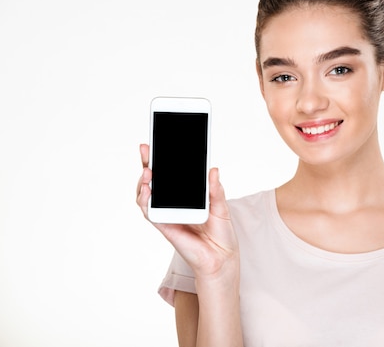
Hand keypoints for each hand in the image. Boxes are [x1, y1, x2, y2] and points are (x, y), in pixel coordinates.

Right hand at [136, 144, 239, 279]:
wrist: (221, 257)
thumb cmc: (221, 233)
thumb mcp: (221, 207)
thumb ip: (215, 190)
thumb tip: (213, 169)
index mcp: (186, 196)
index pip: (170, 175)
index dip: (162, 160)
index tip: (157, 144)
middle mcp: (173, 203)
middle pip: (154, 181)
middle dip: (147, 163)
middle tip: (146, 148)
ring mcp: (167, 214)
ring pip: (146, 195)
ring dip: (143, 181)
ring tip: (148, 170)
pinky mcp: (164, 226)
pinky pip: (149, 212)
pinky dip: (145, 200)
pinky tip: (148, 189)